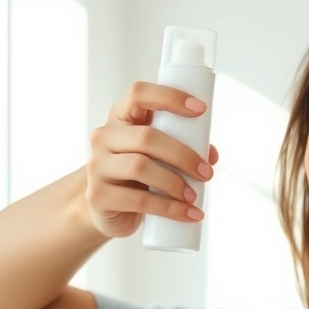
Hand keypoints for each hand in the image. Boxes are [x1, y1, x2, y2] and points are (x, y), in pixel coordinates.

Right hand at [85, 82, 219, 237]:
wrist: (107, 207)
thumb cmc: (139, 174)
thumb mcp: (158, 155)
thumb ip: (184, 147)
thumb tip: (212, 155)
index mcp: (121, 118)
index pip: (139, 94)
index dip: (170, 97)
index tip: (201, 109)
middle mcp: (104, 137)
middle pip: (146, 136)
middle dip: (183, 155)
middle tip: (206, 172)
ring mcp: (97, 166)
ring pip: (140, 167)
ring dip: (175, 183)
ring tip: (194, 197)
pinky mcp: (97, 196)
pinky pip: (138, 200)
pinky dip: (170, 209)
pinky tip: (189, 214)